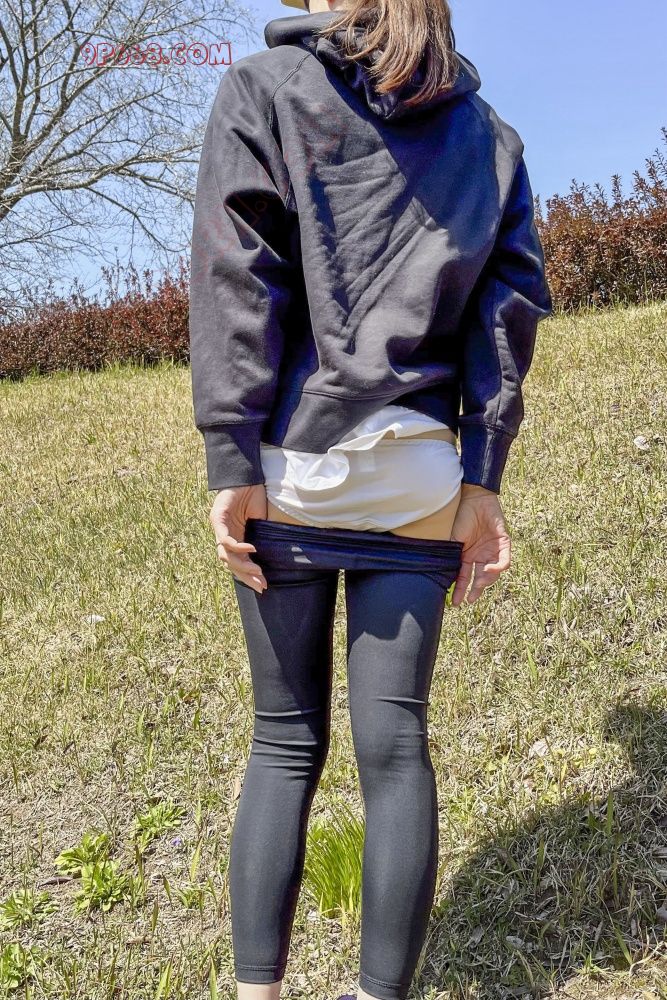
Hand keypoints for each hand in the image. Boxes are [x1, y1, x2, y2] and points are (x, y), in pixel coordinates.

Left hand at [209, 484, 268, 593]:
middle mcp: (224, 535)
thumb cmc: (254, 496)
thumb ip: (261, 538)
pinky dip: (238, 546)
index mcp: (234, 538)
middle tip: (261, 585)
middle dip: (247, 576)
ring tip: (257, 570)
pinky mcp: (217, 518)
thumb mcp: (261, 522)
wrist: (248, 475)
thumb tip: (273, 557)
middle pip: (231, 563)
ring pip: (225, 555)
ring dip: (242, 565)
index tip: (263, 586)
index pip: (239, 562)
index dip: (250, 575)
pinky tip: (252, 548)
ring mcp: (219, 528)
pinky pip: (225, 538)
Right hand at [449, 485, 510, 605]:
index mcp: (465, 556)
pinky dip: (498, 567)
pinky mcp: (503, 542)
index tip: (455, 603)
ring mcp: (492, 550)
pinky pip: (504, 560)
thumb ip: (450, 557)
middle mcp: (479, 556)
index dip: (459, 590)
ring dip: (486, 580)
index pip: (463, 577)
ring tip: (479, 583)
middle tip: (471, 598)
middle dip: (475, 590)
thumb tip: (442, 575)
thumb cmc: (459, 516)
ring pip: (493, 573)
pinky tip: (489, 568)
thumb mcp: (451, 539)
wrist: (473, 498)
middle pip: (479, 578)